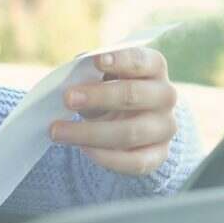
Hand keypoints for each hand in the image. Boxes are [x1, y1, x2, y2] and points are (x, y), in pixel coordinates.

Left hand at [50, 46, 178, 176]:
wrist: (128, 123)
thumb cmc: (109, 91)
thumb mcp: (101, 78)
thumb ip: (91, 74)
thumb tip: (74, 78)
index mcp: (154, 69)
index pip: (144, 61)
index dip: (121, 60)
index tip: (96, 61)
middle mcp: (165, 96)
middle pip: (134, 94)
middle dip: (99, 96)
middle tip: (67, 98)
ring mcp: (164, 127)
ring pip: (130, 132)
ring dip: (90, 132)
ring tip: (58, 131)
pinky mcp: (159, 155)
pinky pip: (135, 161)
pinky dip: (107, 157)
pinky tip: (83, 149)